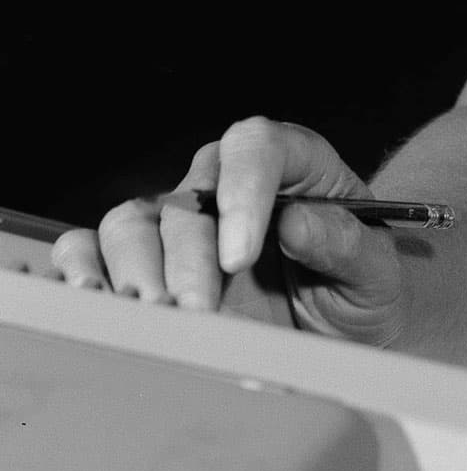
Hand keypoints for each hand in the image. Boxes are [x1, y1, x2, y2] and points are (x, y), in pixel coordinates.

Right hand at [51, 116, 410, 344]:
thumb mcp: (378, 271)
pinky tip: (99, 305)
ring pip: (131, 222)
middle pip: (188, 200)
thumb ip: (347, 244)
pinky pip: (93, 247)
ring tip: (154, 320)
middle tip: (196, 314)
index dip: (243, 193)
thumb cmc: (363, 286)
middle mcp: (228, 182)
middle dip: (188, 261)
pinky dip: (84, 272)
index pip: (257, 146)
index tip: (240, 256)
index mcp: (294, 163)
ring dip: (133, 272)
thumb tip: (297, 223)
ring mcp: (181, 218)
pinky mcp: (145, 257)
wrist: (342, 324)